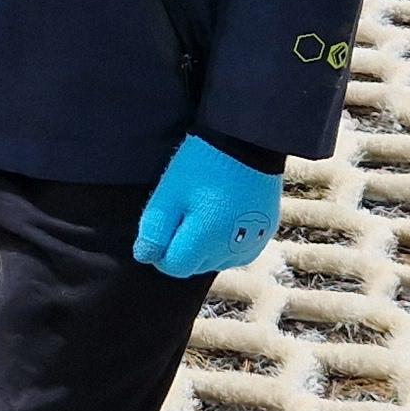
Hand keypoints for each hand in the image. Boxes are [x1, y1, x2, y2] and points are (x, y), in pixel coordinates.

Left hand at [133, 136, 279, 275]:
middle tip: (184, 211)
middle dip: (183, 247)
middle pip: (195, 265)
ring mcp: (251, 245)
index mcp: (206, 241)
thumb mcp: (169, 193)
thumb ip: (154, 229)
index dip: (162, 250)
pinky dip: (225, 242)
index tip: (163, 226)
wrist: (247, 143)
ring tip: (205, 211)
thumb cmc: (202, 165)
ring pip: (215, 260)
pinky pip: (237, 252)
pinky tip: (223, 217)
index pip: (174, 267)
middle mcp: (231, 251)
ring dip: (205, 246)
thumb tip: (145, 256)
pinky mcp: (264, 236)